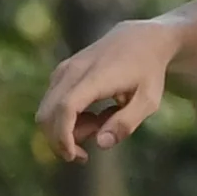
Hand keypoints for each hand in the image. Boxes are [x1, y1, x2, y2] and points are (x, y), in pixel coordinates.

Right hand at [35, 19, 181, 162]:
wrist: (140, 39)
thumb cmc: (148, 72)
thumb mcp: (149, 100)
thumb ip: (126, 123)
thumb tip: (100, 143)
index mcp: (95, 77)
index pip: (66, 108)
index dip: (63, 136)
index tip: (75, 156)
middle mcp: (72, 71)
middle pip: (47, 113)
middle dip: (61, 140)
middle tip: (92, 148)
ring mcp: (63, 71)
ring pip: (47, 111)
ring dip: (68, 129)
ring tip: (102, 121)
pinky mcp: (61, 73)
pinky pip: (53, 103)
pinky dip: (67, 119)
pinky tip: (95, 114)